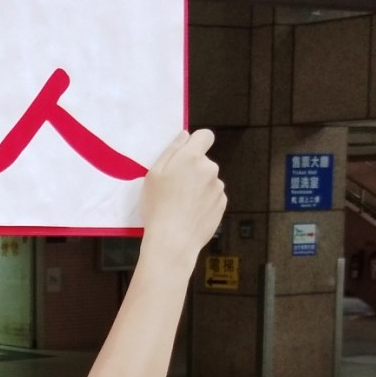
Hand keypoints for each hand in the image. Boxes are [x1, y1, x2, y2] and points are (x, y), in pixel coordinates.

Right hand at [140, 128, 225, 259]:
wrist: (173, 241)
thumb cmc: (157, 206)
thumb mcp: (153, 175)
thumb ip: (171, 151)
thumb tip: (185, 135)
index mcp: (192, 158)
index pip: (205, 136)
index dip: (196, 142)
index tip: (184, 155)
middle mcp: (210, 169)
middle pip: (203, 162)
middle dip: (192, 169)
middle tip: (173, 188)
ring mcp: (218, 188)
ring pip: (208, 180)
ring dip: (198, 187)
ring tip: (181, 205)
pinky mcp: (222, 204)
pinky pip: (212, 196)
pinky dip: (204, 201)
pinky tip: (190, 214)